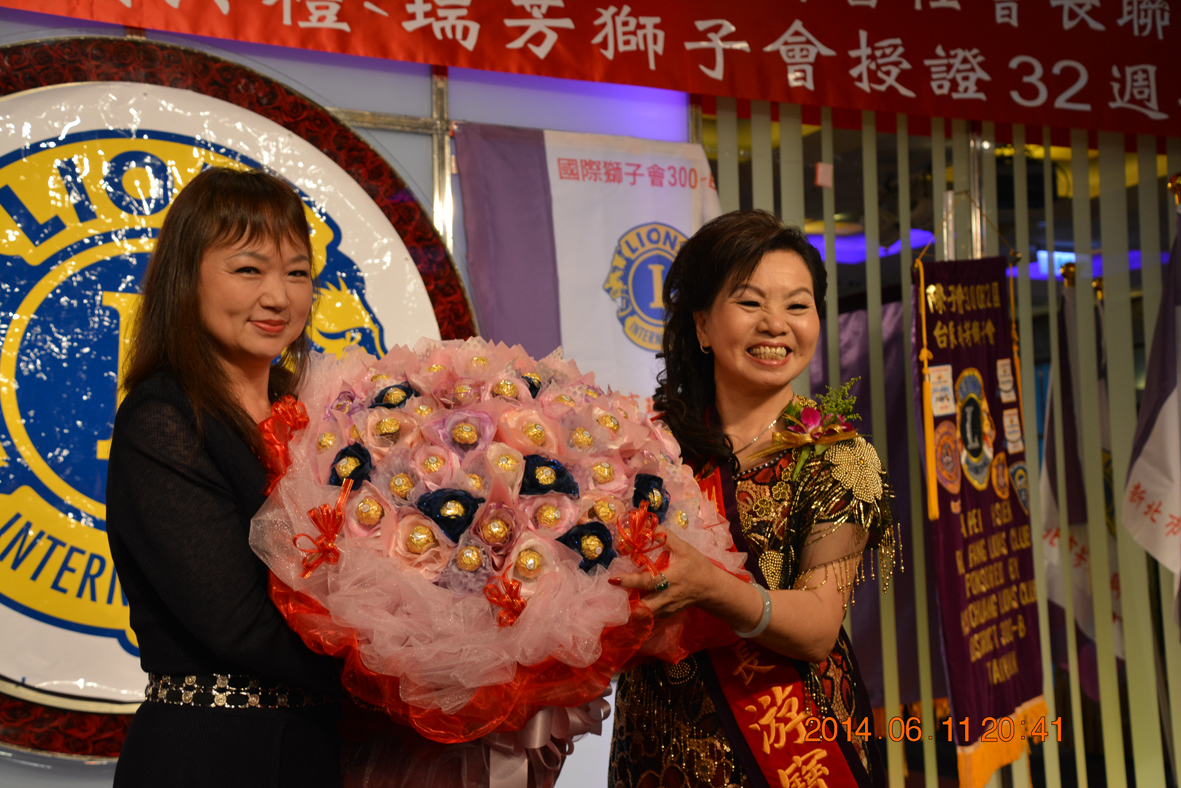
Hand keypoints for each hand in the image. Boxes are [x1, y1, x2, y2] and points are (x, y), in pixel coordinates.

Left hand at [609, 526, 727, 616]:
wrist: (710, 588)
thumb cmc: (697, 566)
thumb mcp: (684, 548)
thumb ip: (665, 536)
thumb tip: (647, 526)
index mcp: (671, 579)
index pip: (647, 582)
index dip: (629, 581)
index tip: (613, 579)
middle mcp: (667, 597)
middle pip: (643, 608)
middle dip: (626, 604)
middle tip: (613, 594)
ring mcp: (667, 609)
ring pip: (644, 615)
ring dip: (631, 608)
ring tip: (620, 597)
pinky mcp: (666, 614)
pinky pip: (649, 616)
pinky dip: (639, 611)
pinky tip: (634, 600)